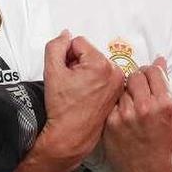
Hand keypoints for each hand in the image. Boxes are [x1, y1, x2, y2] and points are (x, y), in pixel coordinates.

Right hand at [36, 31, 123, 168]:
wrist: (72, 135)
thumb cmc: (63, 108)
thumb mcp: (52, 71)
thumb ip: (56, 46)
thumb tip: (66, 35)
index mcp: (101, 64)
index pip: (78, 42)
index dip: (66, 56)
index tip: (65, 74)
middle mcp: (115, 72)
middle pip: (89, 53)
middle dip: (77, 63)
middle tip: (71, 83)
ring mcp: (118, 83)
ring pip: (96, 63)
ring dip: (85, 72)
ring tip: (79, 90)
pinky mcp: (118, 92)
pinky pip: (104, 75)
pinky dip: (94, 81)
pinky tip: (87, 94)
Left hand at [103, 57, 171, 171]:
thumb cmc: (161, 144)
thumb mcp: (170, 115)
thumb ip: (163, 87)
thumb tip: (159, 61)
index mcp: (165, 103)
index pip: (153, 71)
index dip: (149, 72)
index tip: (147, 77)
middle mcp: (145, 106)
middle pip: (135, 75)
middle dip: (136, 80)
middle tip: (137, 91)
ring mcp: (126, 114)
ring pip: (121, 87)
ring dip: (124, 92)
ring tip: (129, 106)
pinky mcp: (110, 121)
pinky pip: (110, 101)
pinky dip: (114, 104)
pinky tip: (120, 114)